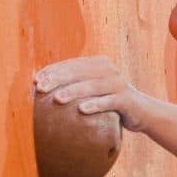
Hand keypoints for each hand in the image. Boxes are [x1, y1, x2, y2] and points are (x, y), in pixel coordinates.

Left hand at [35, 55, 153, 130]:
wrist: (142, 112)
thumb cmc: (109, 102)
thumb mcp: (93, 89)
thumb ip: (75, 84)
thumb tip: (41, 87)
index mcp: (98, 63)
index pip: (71, 64)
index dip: (52, 71)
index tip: (35, 81)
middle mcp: (108, 70)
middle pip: (79, 72)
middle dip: (58, 79)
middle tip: (41, 88)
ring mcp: (118, 83)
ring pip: (92, 86)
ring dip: (73, 92)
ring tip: (57, 100)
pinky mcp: (126, 99)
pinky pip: (109, 102)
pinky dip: (95, 105)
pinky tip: (82, 110)